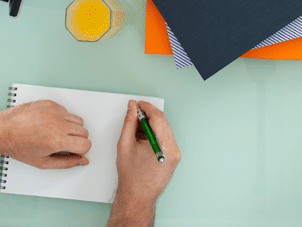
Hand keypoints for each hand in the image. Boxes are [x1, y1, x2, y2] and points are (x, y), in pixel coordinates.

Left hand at [0, 100, 90, 168]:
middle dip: (76, 140)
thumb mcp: (42, 162)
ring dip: (71, 128)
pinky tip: (49, 124)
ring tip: (56, 133)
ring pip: (78, 121)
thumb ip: (66, 163)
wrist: (2, 130)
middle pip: (84, 132)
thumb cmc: (18, 146)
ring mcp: (54, 112)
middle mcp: (58, 124)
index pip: (86, 144)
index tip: (73, 151)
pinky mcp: (50, 104)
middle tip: (63, 144)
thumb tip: (82, 160)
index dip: (80, 150)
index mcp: (56, 140)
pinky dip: (62, 118)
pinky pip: (67, 111)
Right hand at [109, 100, 179, 224]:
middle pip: (163, 123)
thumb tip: (132, 108)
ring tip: (137, 130)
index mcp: (163, 145)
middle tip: (135, 114)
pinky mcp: (174, 158)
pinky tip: (143, 139)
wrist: (137, 197)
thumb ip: (129, 122)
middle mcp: (173, 149)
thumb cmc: (131, 176)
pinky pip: (166, 139)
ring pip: (164, 130)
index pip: (158, 117)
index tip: (138, 104)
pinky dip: (155, 135)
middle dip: (148, 116)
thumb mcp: (125, 144)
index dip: (147, 108)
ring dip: (152, 125)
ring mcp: (175, 155)